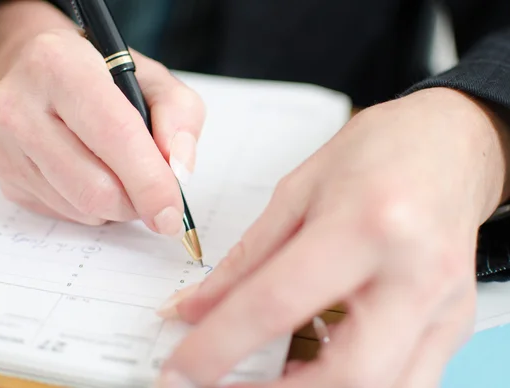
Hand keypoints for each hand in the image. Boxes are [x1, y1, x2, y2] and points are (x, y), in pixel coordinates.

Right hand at [0, 1, 203, 232]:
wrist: (29, 64)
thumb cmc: (98, 72)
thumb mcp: (153, 78)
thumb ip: (179, 116)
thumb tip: (178, 169)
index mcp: (60, 65)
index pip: (115, 136)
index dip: (150, 182)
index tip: (172, 213)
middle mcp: (19, 105)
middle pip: (94, 188)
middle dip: (136, 202)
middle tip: (152, 191)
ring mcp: (3, 144)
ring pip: (80, 208)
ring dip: (115, 206)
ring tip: (119, 172)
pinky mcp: (1, 173)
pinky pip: (61, 212)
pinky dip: (90, 205)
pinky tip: (89, 172)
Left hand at [155, 88, 509, 386]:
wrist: (450, 144)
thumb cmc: (379, 151)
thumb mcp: (298, 192)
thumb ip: (247, 260)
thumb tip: (197, 308)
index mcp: (368, 226)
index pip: (278, 305)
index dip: (217, 346)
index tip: (179, 369)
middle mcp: (416, 276)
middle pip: (346, 376)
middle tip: (216, 387)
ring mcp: (443, 309)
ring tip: (262, 381)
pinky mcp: (451, 327)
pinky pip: (403, 383)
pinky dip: (348, 386)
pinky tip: (312, 368)